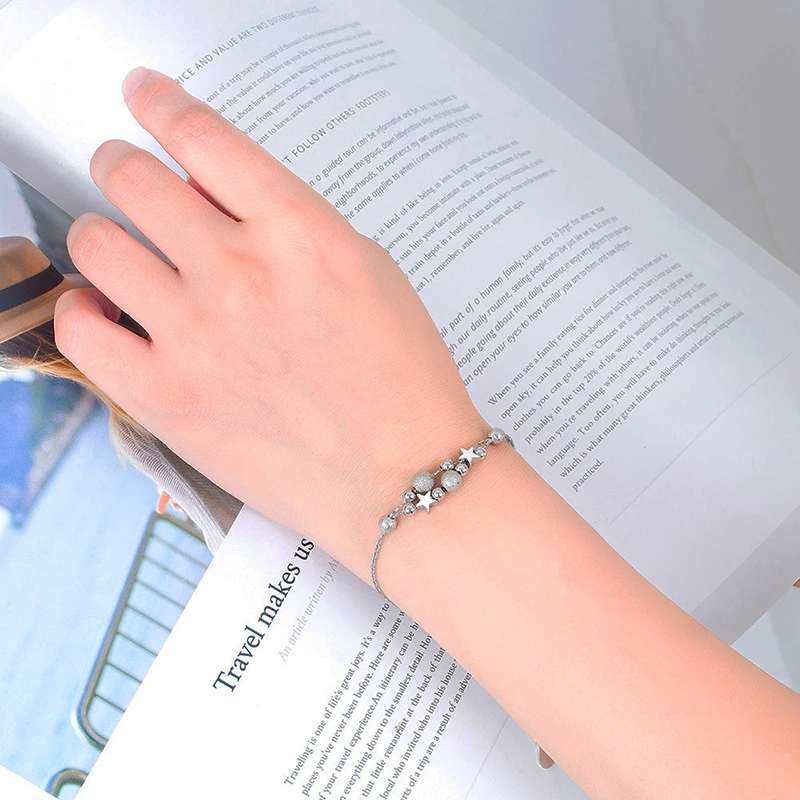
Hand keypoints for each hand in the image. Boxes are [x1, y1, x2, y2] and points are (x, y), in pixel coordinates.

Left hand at [55, 68, 485, 580]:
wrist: (403, 476)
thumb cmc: (401, 379)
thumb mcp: (368, 272)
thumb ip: (292, 226)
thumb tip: (220, 200)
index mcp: (301, 233)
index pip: (204, 137)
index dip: (161, 103)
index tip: (143, 96)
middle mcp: (243, 273)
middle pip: (136, 180)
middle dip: (122, 164)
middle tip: (124, 172)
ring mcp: (198, 336)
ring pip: (98, 244)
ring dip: (102, 234)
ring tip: (119, 248)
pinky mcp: (168, 398)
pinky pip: (82, 331)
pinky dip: (83, 311)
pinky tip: (105, 312)